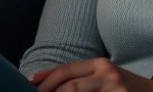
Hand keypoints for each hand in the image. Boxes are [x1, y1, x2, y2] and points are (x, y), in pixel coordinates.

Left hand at [30, 58, 152, 91]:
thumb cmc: (122, 86)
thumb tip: (42, 81)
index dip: (45, 79)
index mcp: (101, 64)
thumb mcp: (103, 75)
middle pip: (69, 86)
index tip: (30, 85)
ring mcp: (114, 90)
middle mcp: (107, 75)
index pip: (66, 70)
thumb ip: (79, 76)